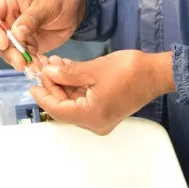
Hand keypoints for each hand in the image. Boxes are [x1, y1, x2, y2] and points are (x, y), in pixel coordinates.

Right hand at [0, 0, 85, 70]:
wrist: (75, 8)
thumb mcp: (47, 4)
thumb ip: (31, 19)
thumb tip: (16, 34)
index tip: (5, 43)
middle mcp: (7, 16)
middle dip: (8, 51)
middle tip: (20, 62)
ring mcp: (14, 32)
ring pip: (7, 50)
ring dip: (18, 59)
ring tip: (33, 66)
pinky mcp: (24, 44)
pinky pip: (21, 56)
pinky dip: (29, 62)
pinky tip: (38, 64)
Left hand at [30, 50, 175, 134]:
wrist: (156, 73)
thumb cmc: (130, 71)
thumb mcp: (94, 69)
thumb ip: (68, 73)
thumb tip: (48, 73)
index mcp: (91, 116)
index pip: (58, 109)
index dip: (43, 95)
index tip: (32, 83)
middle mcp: (94, 123)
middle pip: (65, 106)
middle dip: (54, 86)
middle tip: (45, 67)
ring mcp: (101, 118)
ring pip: (75, 102)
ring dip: (65, 84)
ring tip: (56, 64)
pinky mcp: (107, 110)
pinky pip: (85, 101)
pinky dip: (77, 87)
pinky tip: (70, 70)